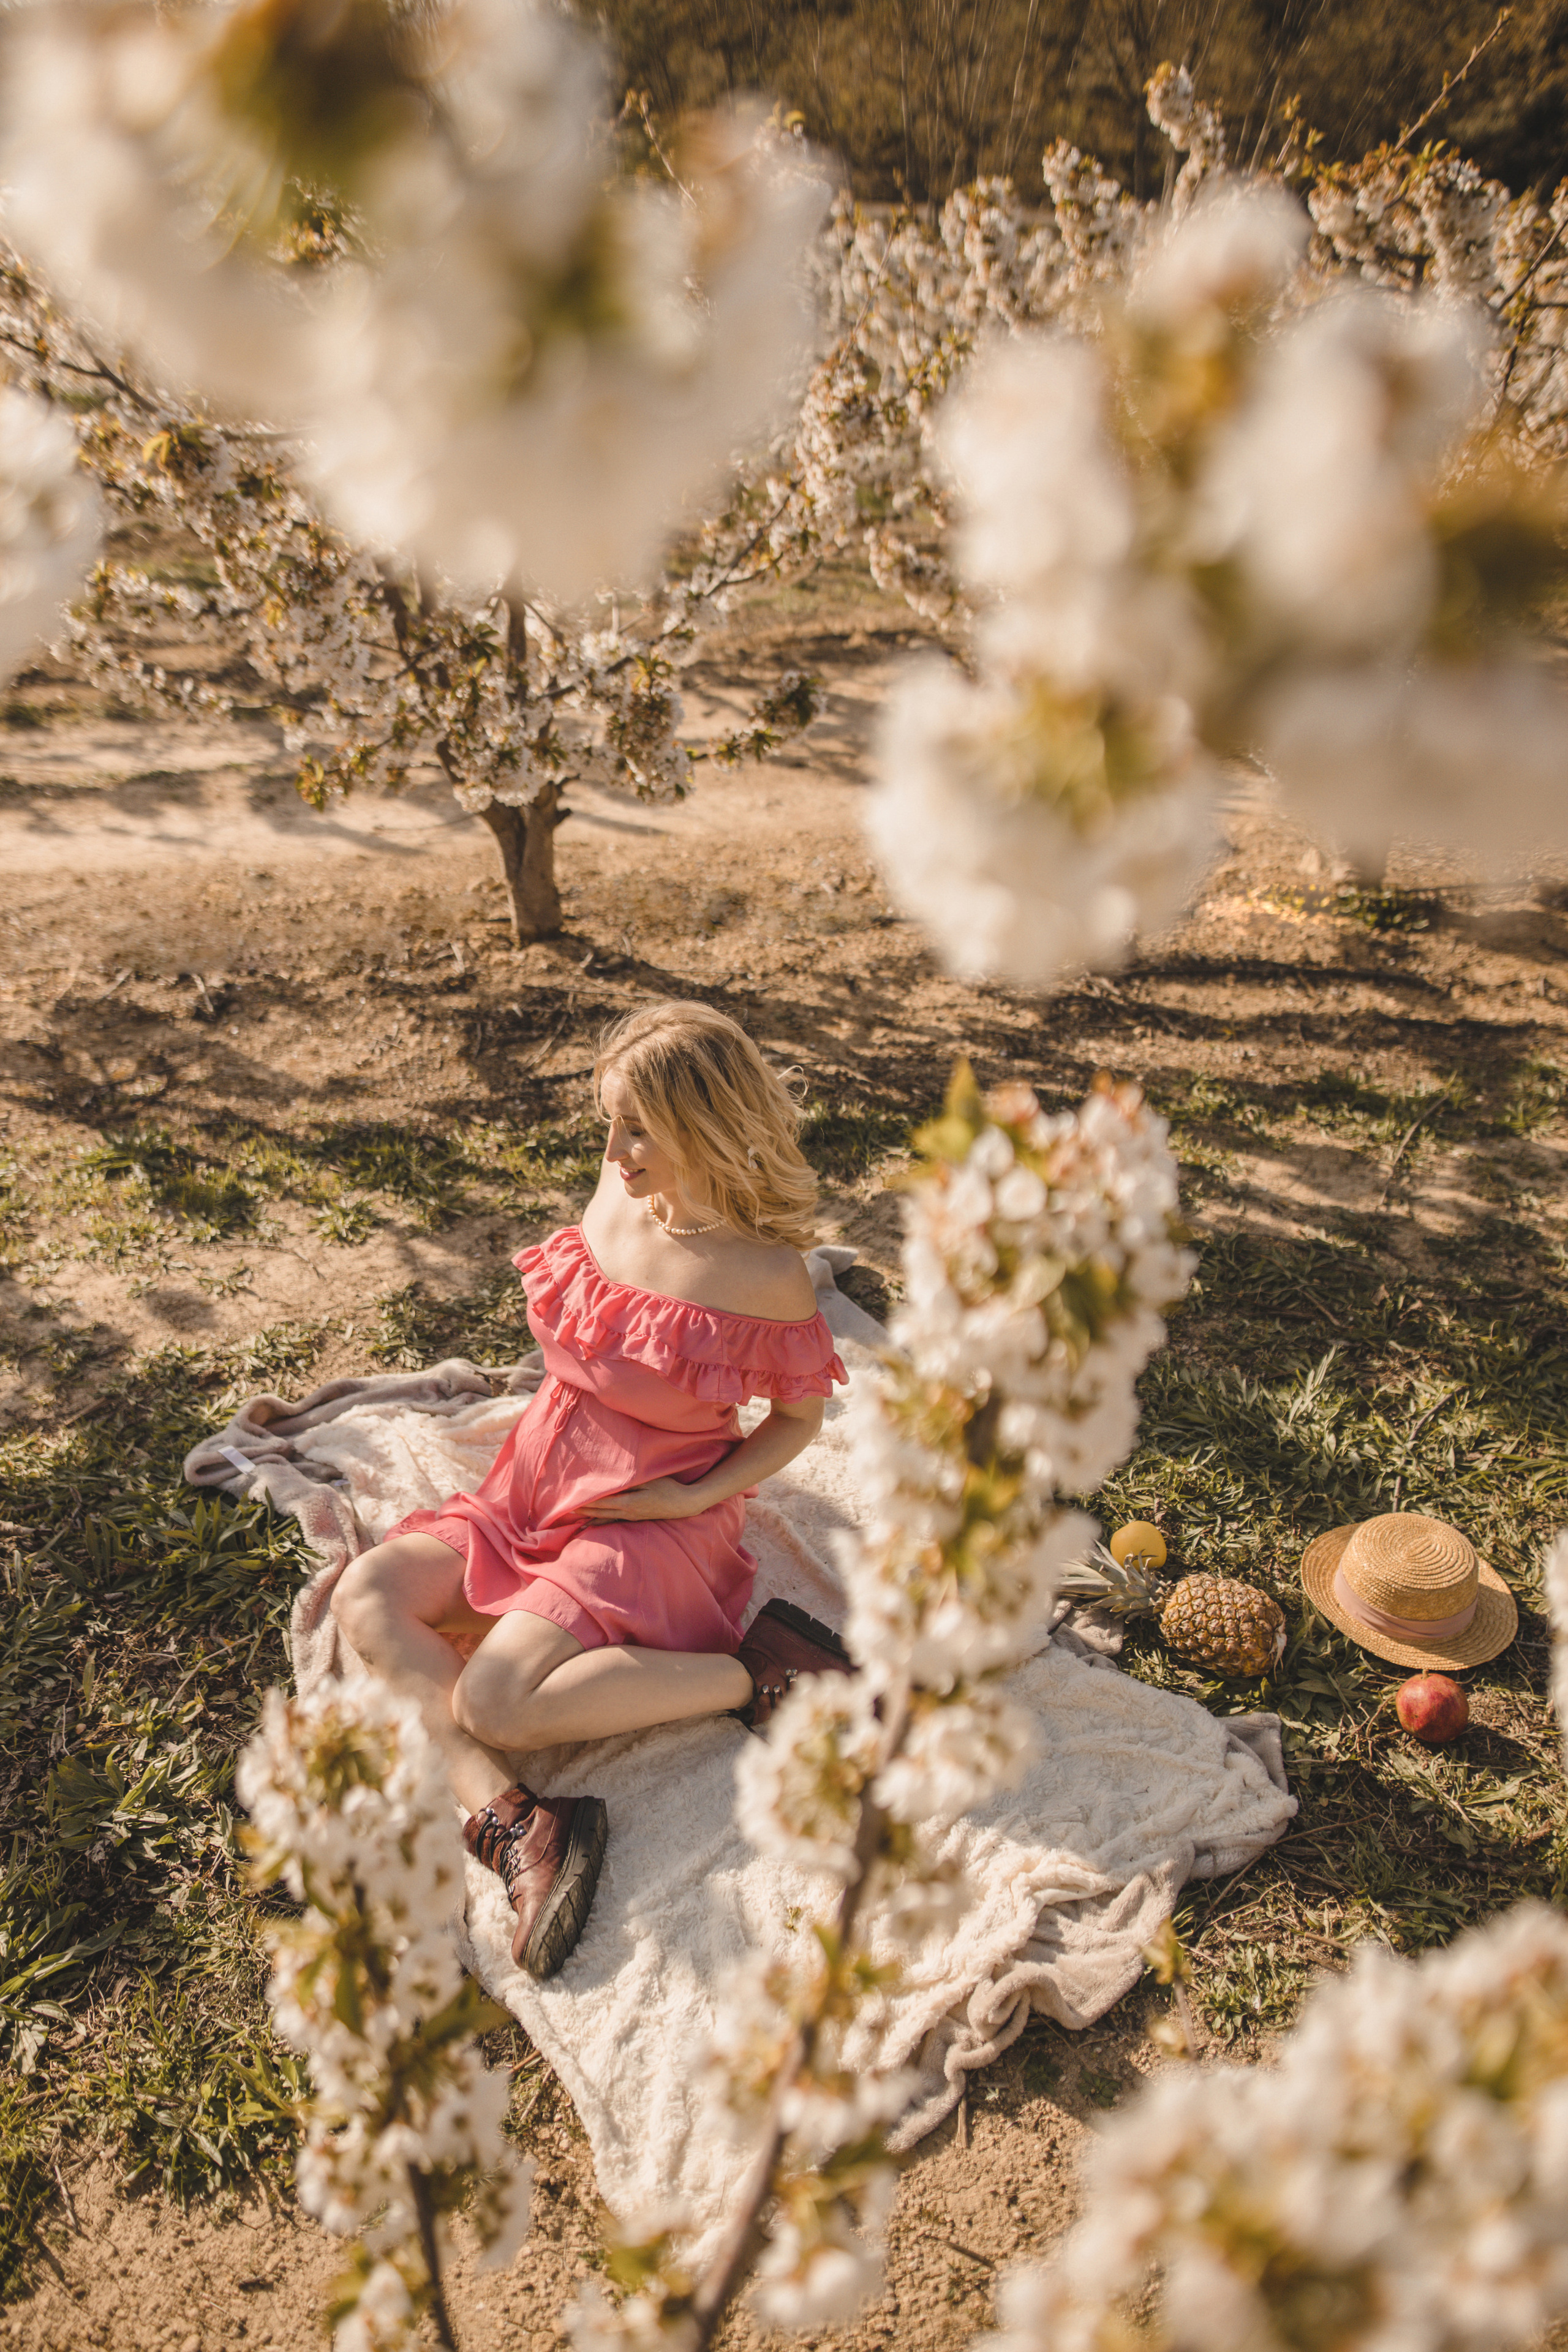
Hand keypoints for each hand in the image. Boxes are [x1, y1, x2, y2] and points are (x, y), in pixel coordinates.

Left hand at [577, 1476, 711, 1523]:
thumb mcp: (650, 1480)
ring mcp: (631, 1517)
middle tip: (565, 1509)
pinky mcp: (635, 1518)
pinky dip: (601, 1523)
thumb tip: (613, 1480)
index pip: (603, 1502)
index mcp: (630, 1502)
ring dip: (590, 1517)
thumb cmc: (668, 1488)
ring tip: (575, 1518)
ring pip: (605, 1518)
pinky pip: (614, 1521)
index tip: (572, 1499)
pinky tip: (593, 1525)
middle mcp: (628, 1512)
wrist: (683, 1504)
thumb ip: (631, 1481)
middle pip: (601, 1512)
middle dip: (583, 1510)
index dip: (587, 1501)